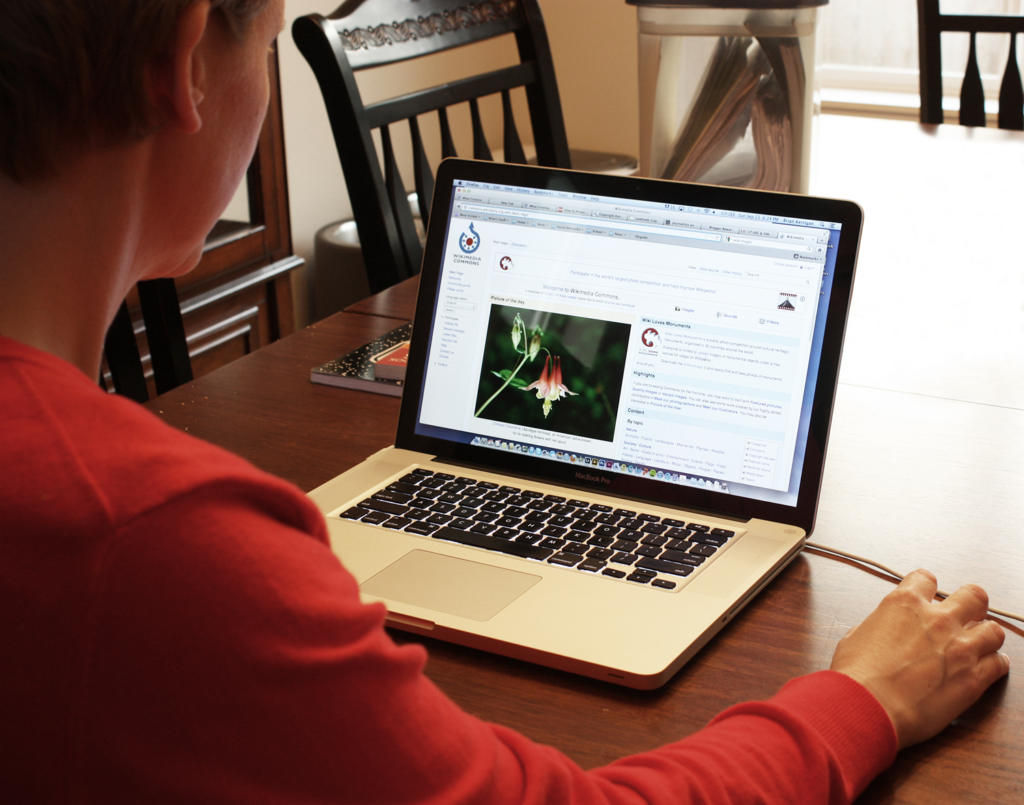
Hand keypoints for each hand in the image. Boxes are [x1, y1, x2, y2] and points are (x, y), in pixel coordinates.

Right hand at [830, 569, 1008, 749]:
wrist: (868, 707)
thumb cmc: (856, 676)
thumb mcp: (855, 637)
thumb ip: (878, 627)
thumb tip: (882, 632)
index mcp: (904, 604)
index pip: (925, 578)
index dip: (927, 588)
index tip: (929, 598)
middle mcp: (937, 619)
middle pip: (974, 596)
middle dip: (972, 605)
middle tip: (968, 617)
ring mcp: (960, 647)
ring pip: (995, 630)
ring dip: (986, 637)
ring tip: (978, 646)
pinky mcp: (974, 677)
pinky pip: (1000, 664)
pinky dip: (994, 665)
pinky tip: (985, 669)